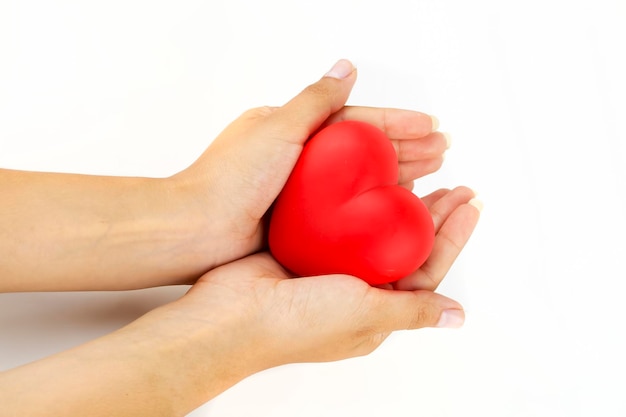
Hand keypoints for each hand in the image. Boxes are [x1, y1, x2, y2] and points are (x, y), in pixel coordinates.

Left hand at [169, 59, 446, 273]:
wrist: (197, 230)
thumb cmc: (229, 178)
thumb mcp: (277, 127)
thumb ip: (316, 100)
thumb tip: (346, 66)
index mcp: (292, 127)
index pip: (354, 120)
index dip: (394, 121)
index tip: (430, 124)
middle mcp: (299, 156)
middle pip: (363, 148)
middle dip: (405, 146)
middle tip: (442, 150)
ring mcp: (300, 190)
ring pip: (359, 178)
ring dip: (396, 173)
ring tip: (432, 173)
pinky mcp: (299, 219)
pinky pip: (345, 208)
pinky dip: (373, 204)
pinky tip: (397, 205)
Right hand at [170, 185, 479, 370]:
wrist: (230, 314)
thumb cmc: (297, 325)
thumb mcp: (366, 316)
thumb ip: (412, 310)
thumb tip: (456, 316)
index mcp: (375, 308)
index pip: (426, 267)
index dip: (452, 236)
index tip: (469, 204)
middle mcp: (356, 288)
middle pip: (404, 244)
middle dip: (433, 215)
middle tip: (455, 185)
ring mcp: (329, 266)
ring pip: (373, 227)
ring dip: (397, 202)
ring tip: (421, 175)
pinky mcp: (304, 246)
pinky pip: (339, 218)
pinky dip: (355, 199)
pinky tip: (367, 178)